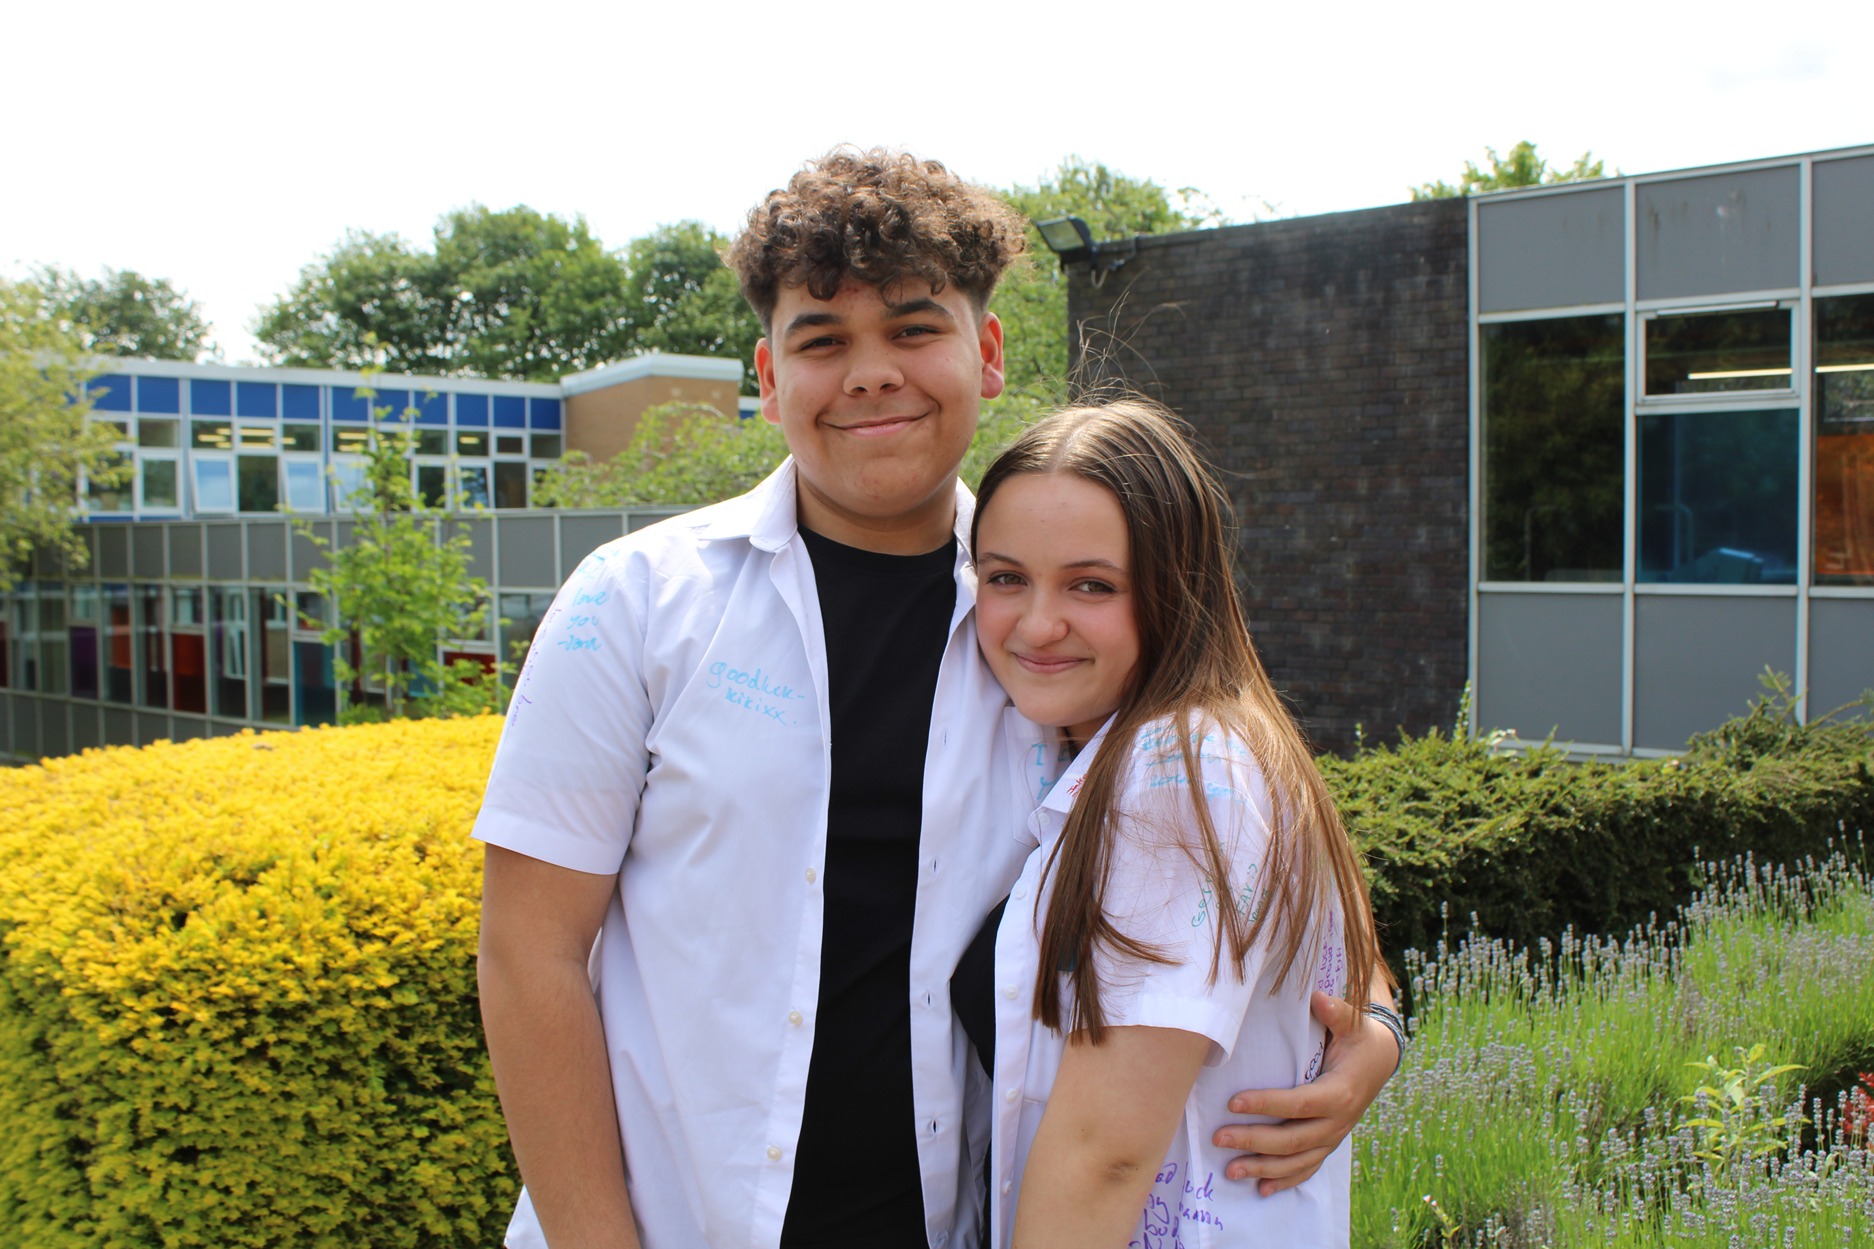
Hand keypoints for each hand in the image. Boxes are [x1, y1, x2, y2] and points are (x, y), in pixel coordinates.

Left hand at [1211, 990, 1399, 1194]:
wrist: (1381, 1059)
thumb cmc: (1359, 1037)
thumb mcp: (1352, 1022)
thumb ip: (1336, 1012)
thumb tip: (1319, 998)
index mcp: (1339, 1092)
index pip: (1298, 1103)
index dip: (1267, 1105)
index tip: (1233, 1102)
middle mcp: (1337, 1121)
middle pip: (1292, 1139)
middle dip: (1253, 1141)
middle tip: (1219, 1138)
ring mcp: (1333, 1137)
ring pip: (1297, 1161)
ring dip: (1263, 1169)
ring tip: (1231, 1171)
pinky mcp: (1328, 1144)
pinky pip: (1307, 1168)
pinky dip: (1285, 1181)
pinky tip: (1261, 1191)